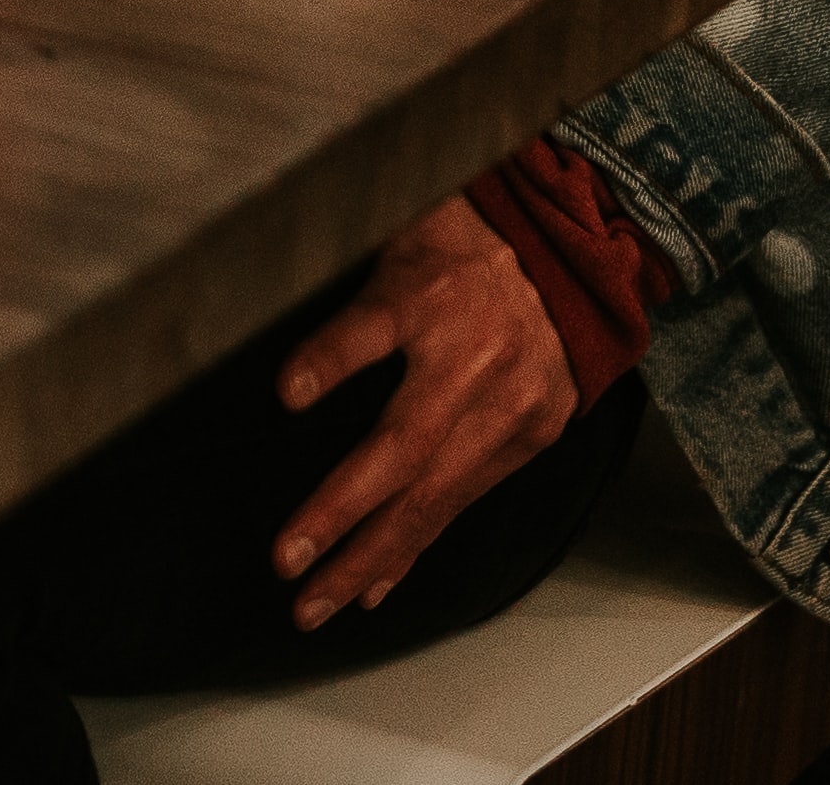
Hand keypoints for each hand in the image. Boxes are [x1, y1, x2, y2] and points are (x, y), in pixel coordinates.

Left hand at [272, 194, 575, 628]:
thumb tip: (259, 322)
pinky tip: (375, 588)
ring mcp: (509, 406)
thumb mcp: (392, 226)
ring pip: (434, 495)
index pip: (372, 328)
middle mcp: (474, 359)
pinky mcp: (530, 436)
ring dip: (372, 555)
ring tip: (318, 601)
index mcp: (431, 293)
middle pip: (404, 446)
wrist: (570, 256)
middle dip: (343, 513)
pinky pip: (463, 502)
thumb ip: (337, 277)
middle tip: (288, 563)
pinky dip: (415, 546)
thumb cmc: (457, 239)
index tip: (286, 395)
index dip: (330, 360)